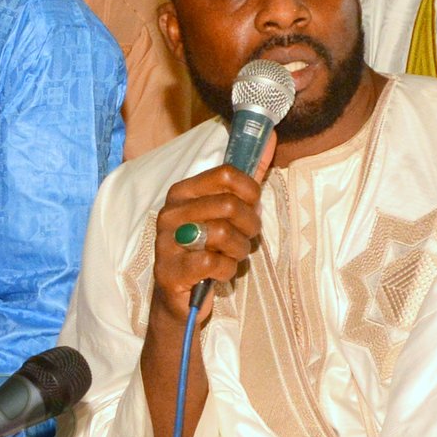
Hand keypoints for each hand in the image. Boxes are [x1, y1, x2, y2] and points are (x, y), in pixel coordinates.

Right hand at [149, 145, 271, 328]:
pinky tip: (220, 272)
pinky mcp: (170, 271)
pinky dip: (227, 270)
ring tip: (232, 255)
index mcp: (182, 192)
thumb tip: (270, 139)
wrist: (180, 297)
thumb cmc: (207, 250)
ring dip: (239, 249)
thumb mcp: (227, 212)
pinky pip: (214, 263)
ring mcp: (166, 242)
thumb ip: (247, 178)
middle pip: (229, 204)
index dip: (250, 192)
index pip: (226, 174)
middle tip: (246, 238)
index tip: (251, 207)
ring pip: (223, 233)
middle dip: (249, 225)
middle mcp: (170, 213)